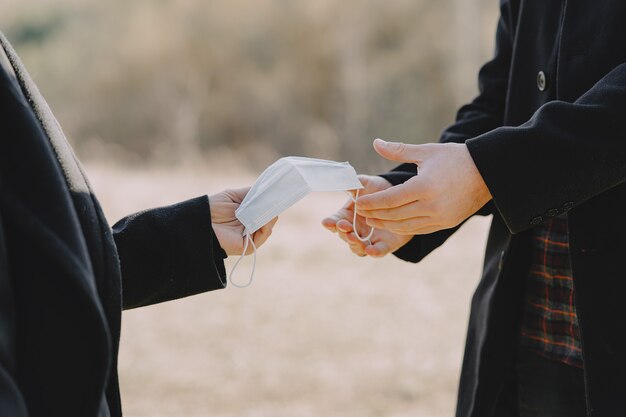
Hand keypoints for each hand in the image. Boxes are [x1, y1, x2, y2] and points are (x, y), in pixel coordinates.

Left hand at [209, 187, 276, 255]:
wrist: (199, 222)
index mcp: (248, 216)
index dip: (271, 202)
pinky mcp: (248, 246)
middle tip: (271, 198)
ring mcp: (250, 237)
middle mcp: (251, 227)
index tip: (277, 193)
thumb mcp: (234, 196)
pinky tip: (262, 217)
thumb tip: (269, 191)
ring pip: (269, 225)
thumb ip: (251, 194)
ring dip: (269, 215)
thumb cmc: (213, 208)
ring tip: (265, 206)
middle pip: (270, 218)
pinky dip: (266, 225)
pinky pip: (264, 234)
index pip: (265, 210)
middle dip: (271, 207)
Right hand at [322, 175, 412, 256]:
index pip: (334, 221)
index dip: (330, 223)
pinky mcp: (384, 245)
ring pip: (357, 247)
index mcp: (347, 216)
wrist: (402, 199)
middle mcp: (355, 230)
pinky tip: (371, 250)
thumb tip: (342, 181)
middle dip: (342, 232)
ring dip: (354, 244)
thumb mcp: (366, 183)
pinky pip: (377, 252)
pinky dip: (373, 252)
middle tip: (344, 226)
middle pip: (344, 235)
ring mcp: (368, 239)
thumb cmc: (379, 190)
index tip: (327, 222)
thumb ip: (354, 183)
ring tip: (354, 238)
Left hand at [356, 139, 491, 234]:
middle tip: (359, 213)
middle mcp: (431, 206)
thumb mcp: (426, 151)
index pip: (389, 199)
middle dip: (374, 215)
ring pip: (405, 226)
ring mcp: (439, 217)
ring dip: (386, 224)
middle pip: (394, 215)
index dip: (371, 203)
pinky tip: (392, 223)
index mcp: (424, 187)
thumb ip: (398, 150)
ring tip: (372, 220)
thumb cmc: (455, 158)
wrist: (488, 172)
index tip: (357, 203)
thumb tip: (375, 142)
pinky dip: (403, 227)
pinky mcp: (446, 223)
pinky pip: (419, 229)